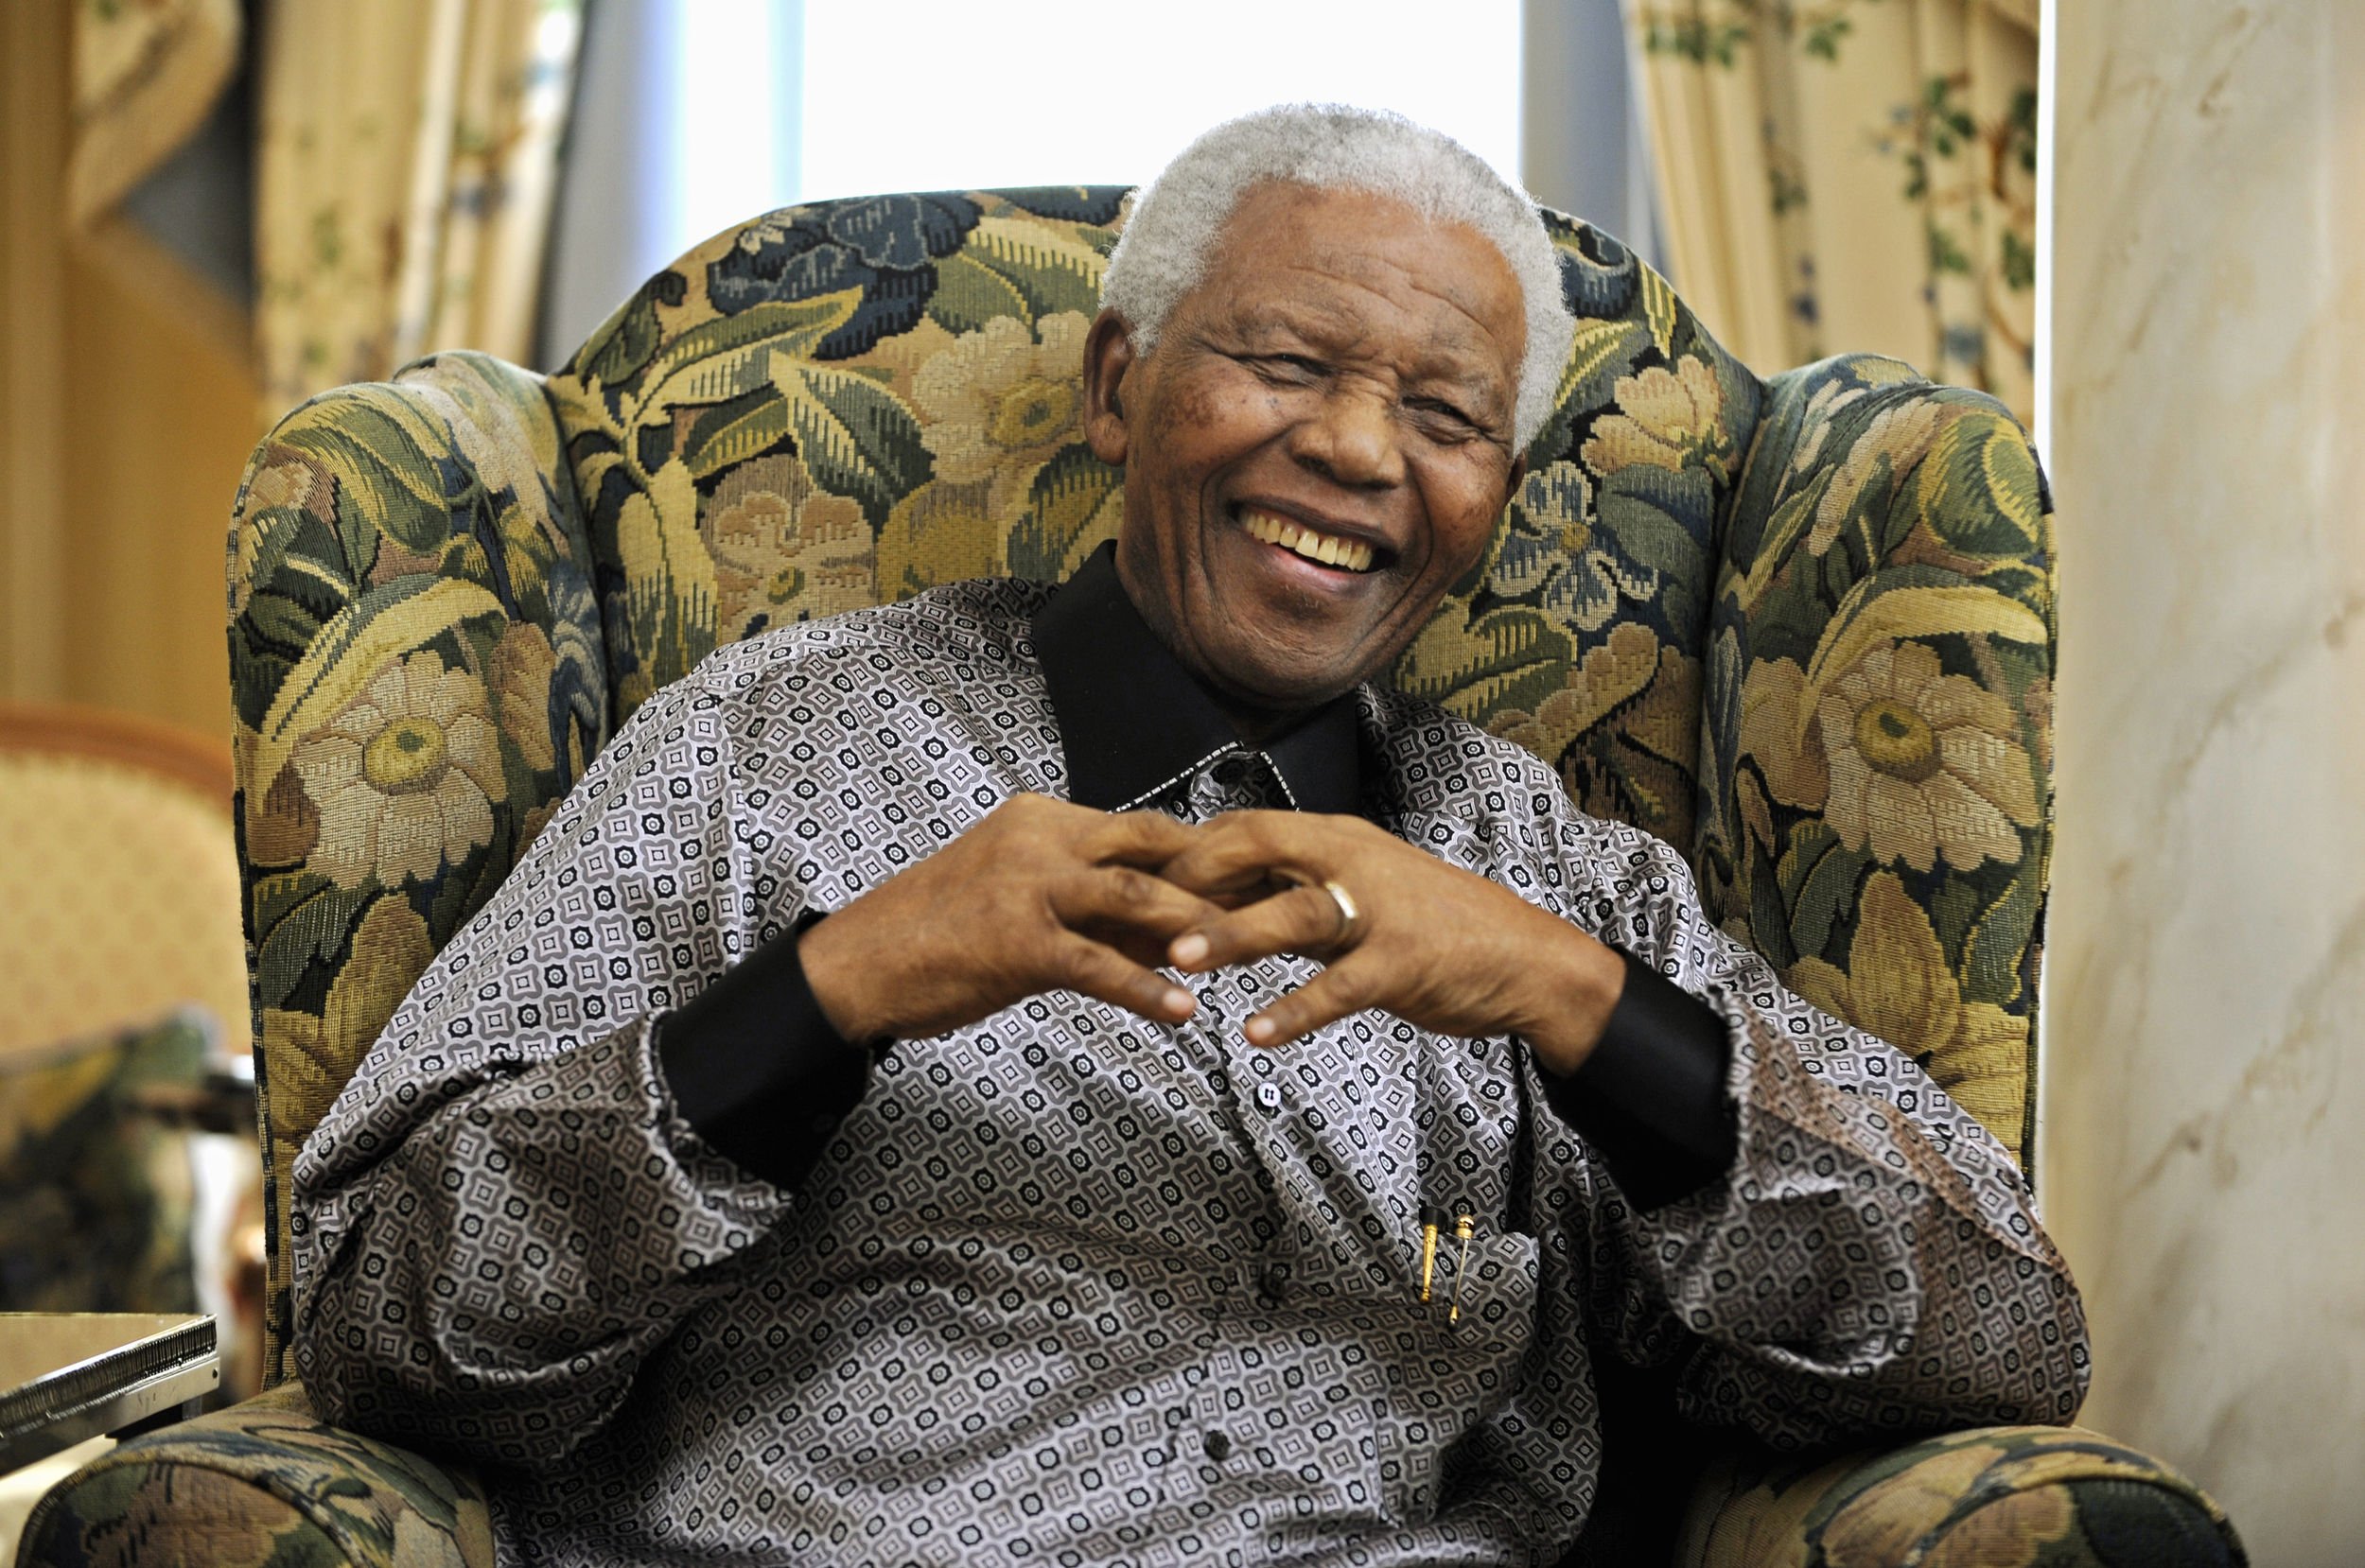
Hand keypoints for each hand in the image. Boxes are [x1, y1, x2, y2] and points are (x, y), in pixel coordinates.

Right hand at [797, 795, 1218, 1043]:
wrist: (859, 964)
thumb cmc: (940, 933)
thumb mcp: (1020, 896)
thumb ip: (1092, 903)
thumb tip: (1172, 924)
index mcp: (1042, 818)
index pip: (1142, 828)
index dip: (1204, 853)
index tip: (1253, 879)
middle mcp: (1039, 838)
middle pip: (1151, 844)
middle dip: (1213, 876)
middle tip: (1267, 908)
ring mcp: (1026, 887)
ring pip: (1133, 894)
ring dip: (1193, 926)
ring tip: (1238, 958)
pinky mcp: (1016, 941)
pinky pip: (1097, 965)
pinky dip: (1147, 988)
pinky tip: (1183, 1011)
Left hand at [1154, 810, 1626, 1074]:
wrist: (1524, 957)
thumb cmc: (1430, 926)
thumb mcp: (1353, 896)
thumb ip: (1288, 894)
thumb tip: (1213, 896)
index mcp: (1335, 841)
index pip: (1244, 827)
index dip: (1182, 847)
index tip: (1130, 873)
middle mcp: (1352, 862)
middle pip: (1259, 846)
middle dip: (1192, 873)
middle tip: (1132, 904)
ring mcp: (1379, 910)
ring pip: (1294, 912)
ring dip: (1232, 935)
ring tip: (1179, 960)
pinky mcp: (1404, 961)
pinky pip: (1341, 986)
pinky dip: (1297, 1009)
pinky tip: (1256, 1033)